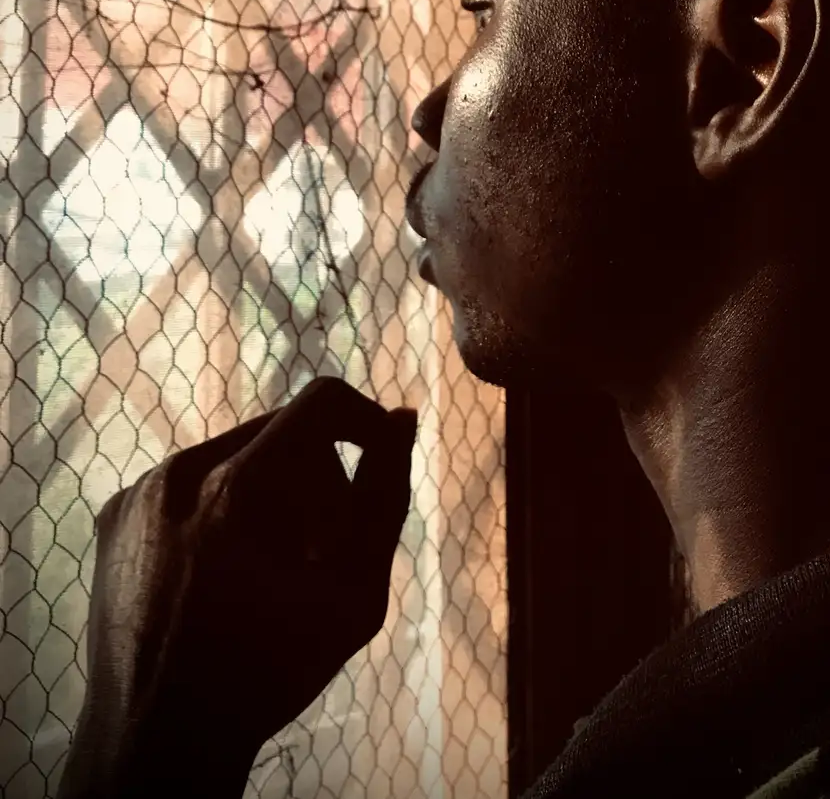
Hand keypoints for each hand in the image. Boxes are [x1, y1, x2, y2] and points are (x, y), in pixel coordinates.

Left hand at [59, 379, 416, 797]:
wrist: (157, 741)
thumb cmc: (270, 669)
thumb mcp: (356, 591)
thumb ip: (384, 496)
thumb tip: (401, 420)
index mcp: (242, 484)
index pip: (323, 402)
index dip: (366, 421)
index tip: (379, 458)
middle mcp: (182, 470)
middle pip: (281, 432)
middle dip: (317, 473)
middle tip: (325, 545)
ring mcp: (140, 491)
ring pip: (232, 454)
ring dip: (266, 490)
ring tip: (268, 566)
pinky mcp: (114, 515)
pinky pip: (186, 484)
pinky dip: (215, 509)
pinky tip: (220, 570)